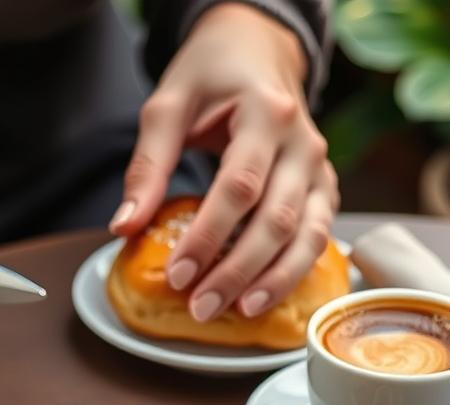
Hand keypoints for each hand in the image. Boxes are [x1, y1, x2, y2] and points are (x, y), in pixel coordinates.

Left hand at [110, 3, 338, 320]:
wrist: (259, 49)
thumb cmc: (211, 74)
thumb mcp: (167, 105)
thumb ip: (147, 165)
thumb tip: (125, 226)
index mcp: (267, 113)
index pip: (239, 187)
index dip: (210, 236)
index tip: (179, 273)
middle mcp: (304, 143)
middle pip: (277, 220)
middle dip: (238, 270)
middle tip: (201, 305)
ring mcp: (321, 167)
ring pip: (309, 235)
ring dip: (275, 280)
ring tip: (240, 311)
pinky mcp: (325, 187)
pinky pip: (319, 236)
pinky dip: (296, 270)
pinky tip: (268, 296)